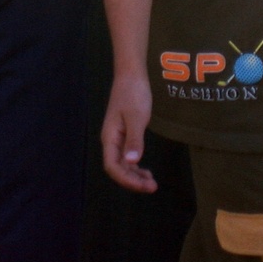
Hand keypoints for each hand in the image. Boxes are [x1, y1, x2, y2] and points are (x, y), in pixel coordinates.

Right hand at [101, 73, 157, 192]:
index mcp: (110, 137)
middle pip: (117, 168)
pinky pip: (127, 156)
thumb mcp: (136, 117)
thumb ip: (134, 140)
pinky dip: (135, 166)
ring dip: (135, 175)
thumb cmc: (133, 93)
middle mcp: (111, 140)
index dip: (127, 180)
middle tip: (152, 187)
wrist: (131, 74)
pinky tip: (145, 170)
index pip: (112, 166)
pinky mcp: (124, 133)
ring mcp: (117, 137)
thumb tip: (131, 162)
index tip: (144, 185)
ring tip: (151, 182)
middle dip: (133, 180)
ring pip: (122, 164)